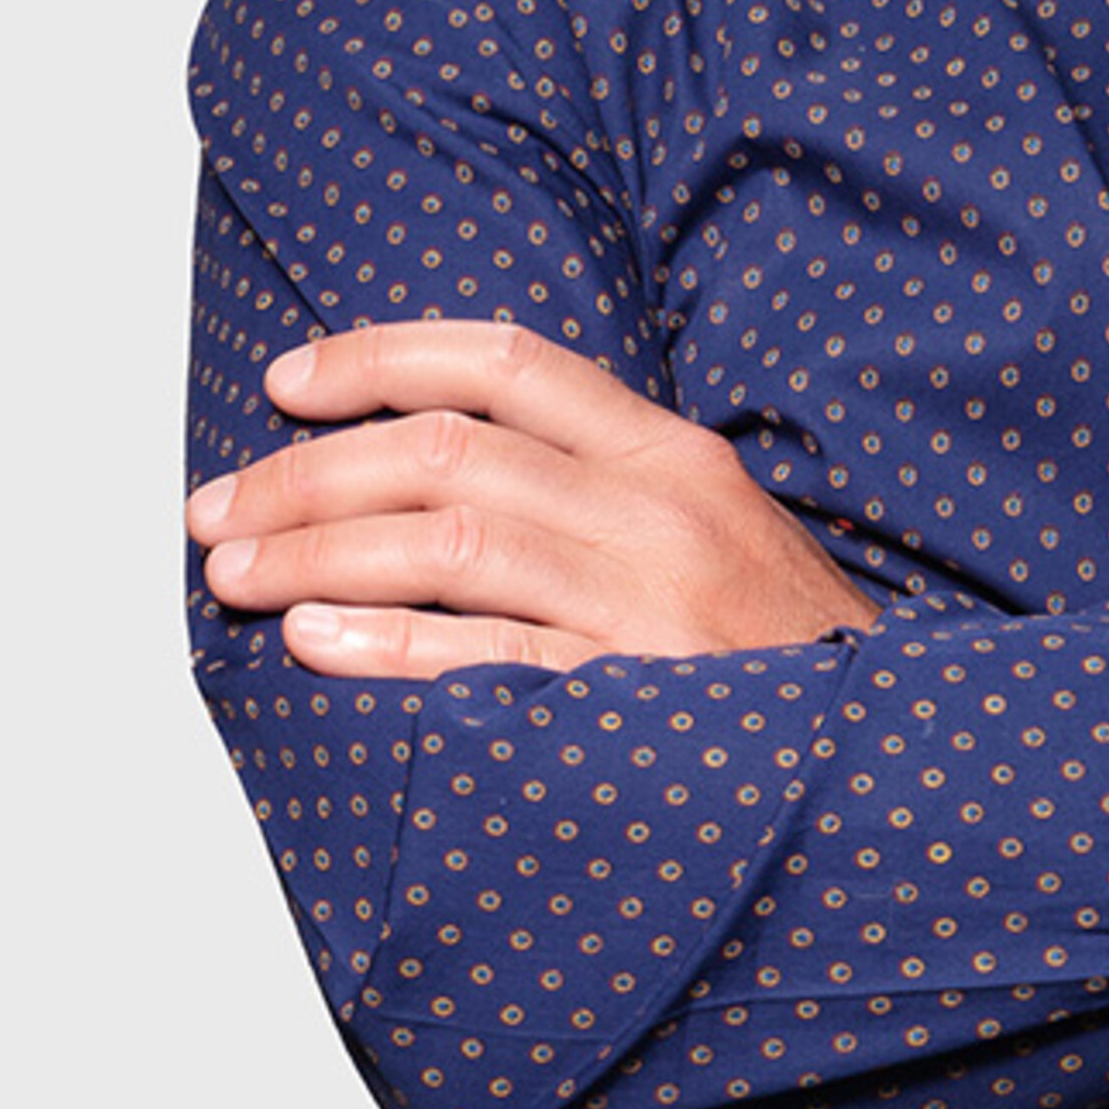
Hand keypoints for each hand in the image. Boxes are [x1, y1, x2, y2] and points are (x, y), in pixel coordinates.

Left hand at [184, 319, 878, 678]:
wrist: (890, 749)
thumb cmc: (777, 644)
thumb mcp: (710, 525)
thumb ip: (599, 482)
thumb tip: (436, 465)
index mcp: (671, 451)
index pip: (509, 361)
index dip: (382, 358)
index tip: (288, 382)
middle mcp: (656, 506)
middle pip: (448, 450)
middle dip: (309, 470)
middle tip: (218, 507)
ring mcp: (645, 599)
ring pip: (446, 539)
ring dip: (318, 548)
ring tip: (237, 570)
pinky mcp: (631, 695)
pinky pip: (483, 659)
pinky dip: (384, 643)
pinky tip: (313, 639)